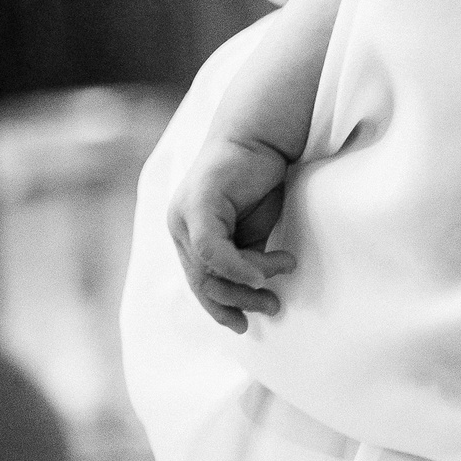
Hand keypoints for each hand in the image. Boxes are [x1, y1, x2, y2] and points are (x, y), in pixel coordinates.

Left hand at [169, 136, 297, 332]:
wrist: (261, 135)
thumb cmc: (261, 178)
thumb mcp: (253, 227)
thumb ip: (246, 255)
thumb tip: (256, 290)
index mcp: (188, 234)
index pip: (199, 283)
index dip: (219, 308)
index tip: (245, 324)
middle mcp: (179, 227)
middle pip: (202, 283)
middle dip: (238, 301)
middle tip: (272, 306)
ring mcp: (184, 217)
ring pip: (207, 271)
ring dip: (248, 282)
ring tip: (281, 273)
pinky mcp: (197, 206)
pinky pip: (211, 251)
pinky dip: (238, 267)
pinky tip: (264, 271)